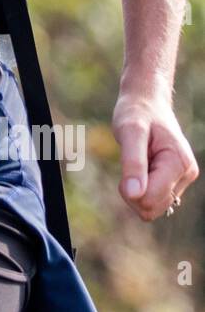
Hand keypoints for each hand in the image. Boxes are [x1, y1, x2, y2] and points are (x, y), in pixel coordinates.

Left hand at [112, 87, 198, 220]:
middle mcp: (186, 174)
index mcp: (179, 164)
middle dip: (133, 193)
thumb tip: (134, 194)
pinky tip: (142, 170)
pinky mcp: (175, 181)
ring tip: (137, 164)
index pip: (150, 199)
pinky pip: (154, 201)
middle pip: (151, 208)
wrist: (146, 102)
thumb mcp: (129, 132)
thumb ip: (132, 162)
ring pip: (152, 208)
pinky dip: (141, 190)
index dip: (129, 189)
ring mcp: (183, 179)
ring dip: (136, 192)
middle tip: (129, 164)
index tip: (125, 166)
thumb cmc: (137, 113)